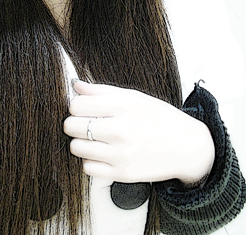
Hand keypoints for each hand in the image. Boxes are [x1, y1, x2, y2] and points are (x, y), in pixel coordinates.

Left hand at [63, 80, 214, 185]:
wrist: (188, 147)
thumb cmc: (159, 119)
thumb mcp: (134, 97)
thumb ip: (101, 91)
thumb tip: (75, 86)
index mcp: (122, 106)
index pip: (77, 105)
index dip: (76, 106)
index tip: (83, 109)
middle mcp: (120, 129)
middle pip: (71, 126)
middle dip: (74, 124)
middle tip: (85, 124)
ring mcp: (121, 153)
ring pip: (76, 147)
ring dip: (80, 143)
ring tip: (94, 139)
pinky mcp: (122, 174)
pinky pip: (88, 167)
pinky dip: (90, 161)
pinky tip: (102, 154)